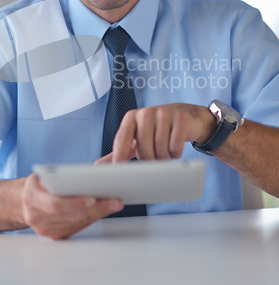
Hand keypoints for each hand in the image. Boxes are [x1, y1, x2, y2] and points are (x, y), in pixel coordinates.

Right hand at [22, 173, 123, 239]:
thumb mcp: (44, 174)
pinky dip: (90, 219)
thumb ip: (61, 176)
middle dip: (95, 209)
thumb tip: (91, 175)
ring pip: (76, 223)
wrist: (21, 202)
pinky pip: (75, 229)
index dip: (76, 203)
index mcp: (31, 196)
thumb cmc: (38, 185)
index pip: (56, 203)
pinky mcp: (53, 236)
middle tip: (113, 201)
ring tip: (112, 204)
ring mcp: (44, 229)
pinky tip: (101, 211)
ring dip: (96, 214)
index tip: (93, 199)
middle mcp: (35, 215)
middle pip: (70, 215)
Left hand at [96, 103, 216, 164]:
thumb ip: (120, 150)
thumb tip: (98, 165)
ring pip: (160, 150)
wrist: (186, 116)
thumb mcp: (137, 136)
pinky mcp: (181, 119)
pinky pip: (175, 146)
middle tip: (155, 159)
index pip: (122, 139)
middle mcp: (146, 113)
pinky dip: (176, 153)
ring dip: (164, 158)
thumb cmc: (157, 130)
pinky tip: (175, 147)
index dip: (119, 156)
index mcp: (131, 117)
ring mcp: (164, 114)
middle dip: (150, 161)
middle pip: (143, 149)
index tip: (119, 172)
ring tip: (165, 152)